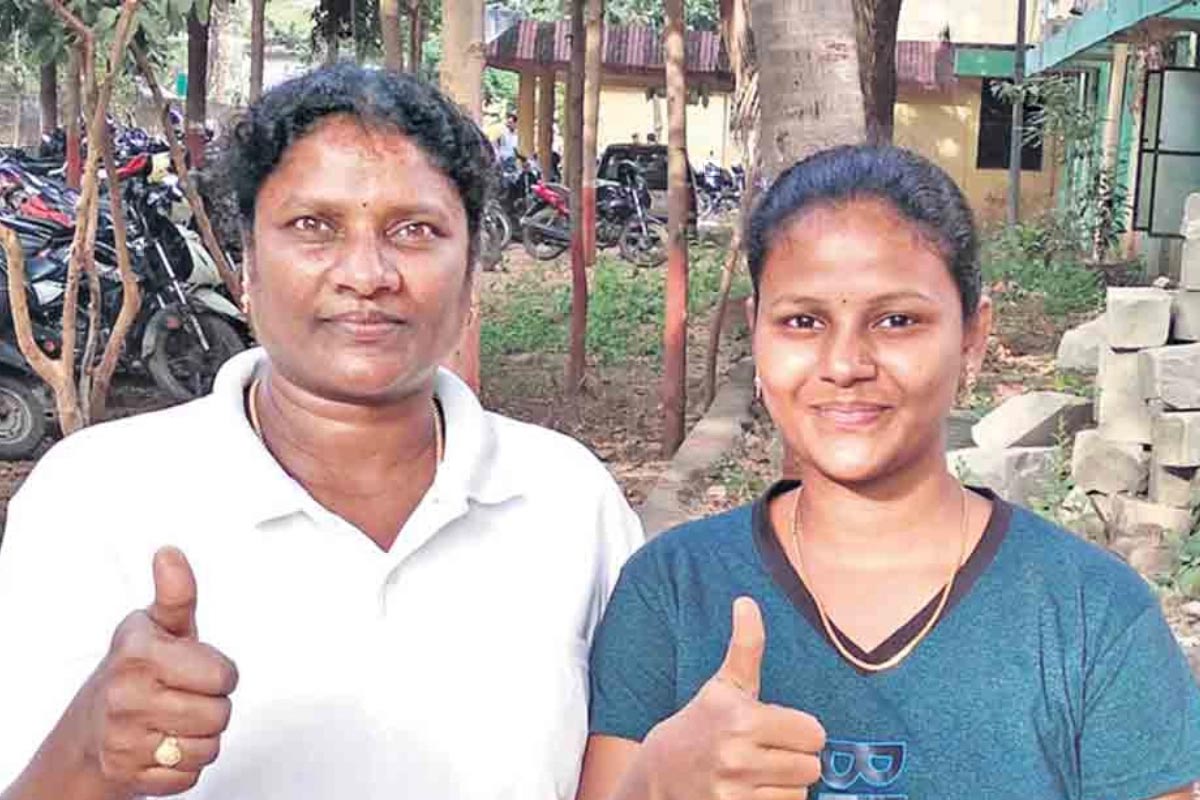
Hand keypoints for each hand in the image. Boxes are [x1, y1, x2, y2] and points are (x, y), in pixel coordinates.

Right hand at [78, 547, 237, 796]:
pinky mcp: (130, 776)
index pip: (222, 675)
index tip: (197, 667)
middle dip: (212, 705)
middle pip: (219, 714)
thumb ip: (176, 593)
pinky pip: (190, 775)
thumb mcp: (157, 626)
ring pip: (208, 747)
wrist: (89, 729)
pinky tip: (163, 745)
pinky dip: (184, 765)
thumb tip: (170, 554)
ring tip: (174, 719)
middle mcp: (125, 696)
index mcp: (139, 654)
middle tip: (185, 695)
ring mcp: (125, 740)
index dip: (220, 673)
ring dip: (200, 736)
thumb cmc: (134, 670)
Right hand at [640, 597, 825, 799]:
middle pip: (811, 766)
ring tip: (757, 773)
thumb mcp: (722, 686)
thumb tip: (747, 601)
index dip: (800, 731)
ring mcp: (734, 791)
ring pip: (799, 792)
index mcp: (741, 718)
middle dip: (794, 759)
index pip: (814, 733)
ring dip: (784, 785)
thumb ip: (745, 646)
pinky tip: (750, 792)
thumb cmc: (698, 725)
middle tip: (768, 752)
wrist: (656, 775)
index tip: (778, 729)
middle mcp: (737, 756)